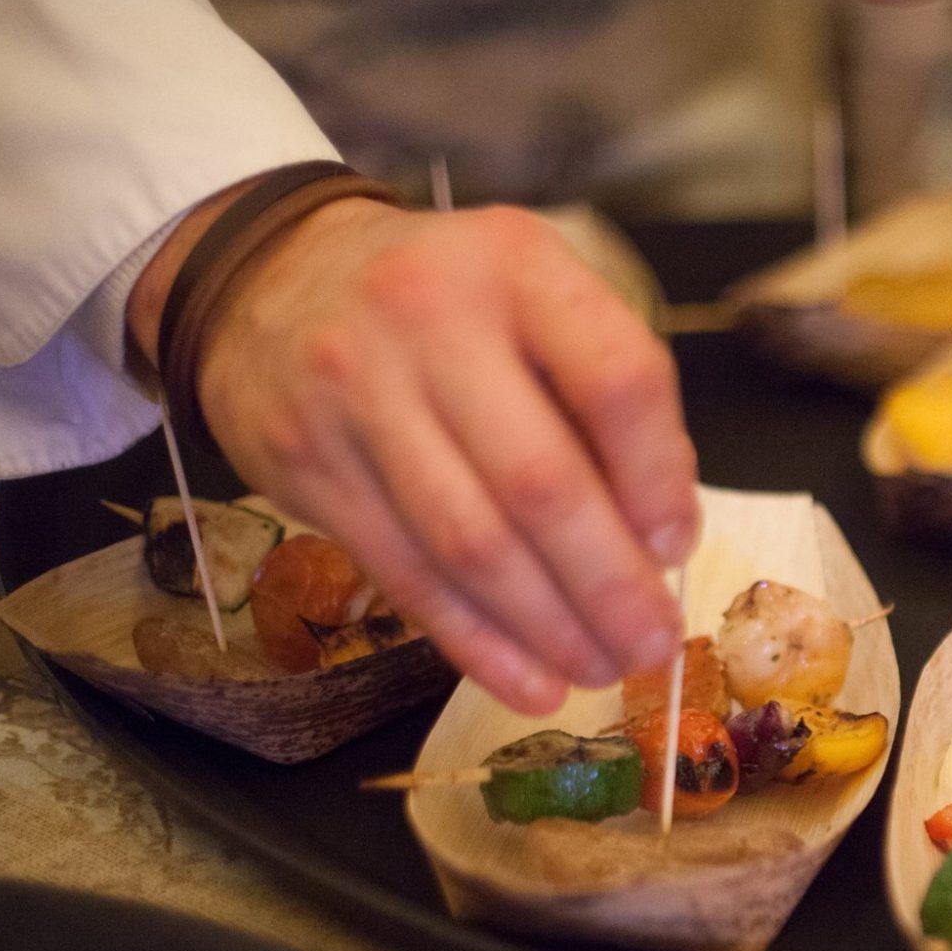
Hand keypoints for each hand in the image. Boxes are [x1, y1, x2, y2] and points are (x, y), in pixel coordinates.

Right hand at [150, 198, 697, 714]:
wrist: (273, 276)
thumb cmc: (446, 303)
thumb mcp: (535, 299)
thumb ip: (602, 395)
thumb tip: (661, 533)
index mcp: (517, 268)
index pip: (616, 379)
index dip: (659, 477)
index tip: (678, 544)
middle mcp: (430, 321)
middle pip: (540, 481)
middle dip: (610, 584)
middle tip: (654, 646)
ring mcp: (356, 394)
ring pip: (470, 543)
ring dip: (548, 627)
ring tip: (601, 670)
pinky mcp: (307, 467)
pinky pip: (406, 576)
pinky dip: (476, 643)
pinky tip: (529, 681)